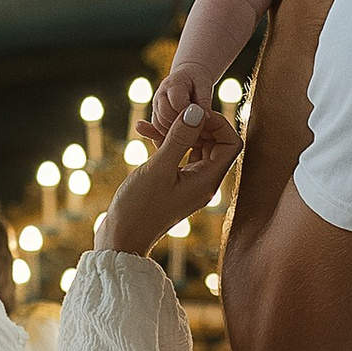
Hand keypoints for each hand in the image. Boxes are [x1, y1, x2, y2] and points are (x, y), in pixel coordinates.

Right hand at [96, 103, 240, 255]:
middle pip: (215, 143)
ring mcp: (189, 184)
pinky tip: (143, 131)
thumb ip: (179, 138)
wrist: (120, 240)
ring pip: (194, 148)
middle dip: (196, 124)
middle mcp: (204, 183)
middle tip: (173, 114)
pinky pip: (177, 157)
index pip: (231, 144)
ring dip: (177, 131)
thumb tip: (197, 110)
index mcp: (207, 181)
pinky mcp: (173, 184)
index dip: (217, 124)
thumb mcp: (159, 168)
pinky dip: (165, 142)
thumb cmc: (138, 208)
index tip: (193, 113)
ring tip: (152, 121)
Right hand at [148, 58, 209, 145]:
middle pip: (165, 116)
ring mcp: (156, 108)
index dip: (189, 114)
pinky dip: (169, 138)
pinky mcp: (156, 118)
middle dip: (181, 125)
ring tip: (192, 137)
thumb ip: (204, 100)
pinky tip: (183, 142)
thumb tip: (206, 117)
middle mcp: (159, 96)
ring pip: (160, 126)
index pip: (176, 103)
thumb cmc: (197, 79)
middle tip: (198, 133)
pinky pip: (158, 132)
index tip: (202, 121)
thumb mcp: (204, 84)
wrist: (186, 77)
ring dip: (175, 133)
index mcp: (172, 85)